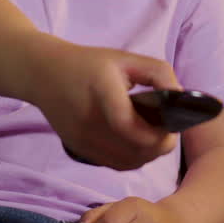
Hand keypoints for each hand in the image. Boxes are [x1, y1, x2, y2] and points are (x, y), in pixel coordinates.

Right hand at [23, 38, 181, 170]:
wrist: (43, 74)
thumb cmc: (89, 63)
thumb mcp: (126, 58)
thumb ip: (158, 73)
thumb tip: (180, 98)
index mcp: (101, 92)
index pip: (130, 126)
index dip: (157, 134)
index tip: (171, 126)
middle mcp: (89, 121)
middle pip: (134, 151)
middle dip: (159, 146)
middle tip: (167, 130)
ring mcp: (82, 139)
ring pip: (127, 163)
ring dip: (147, 154)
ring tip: (153, 135)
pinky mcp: (79, 150)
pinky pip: (115, 164)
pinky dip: (132, 158)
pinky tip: (136, 141)